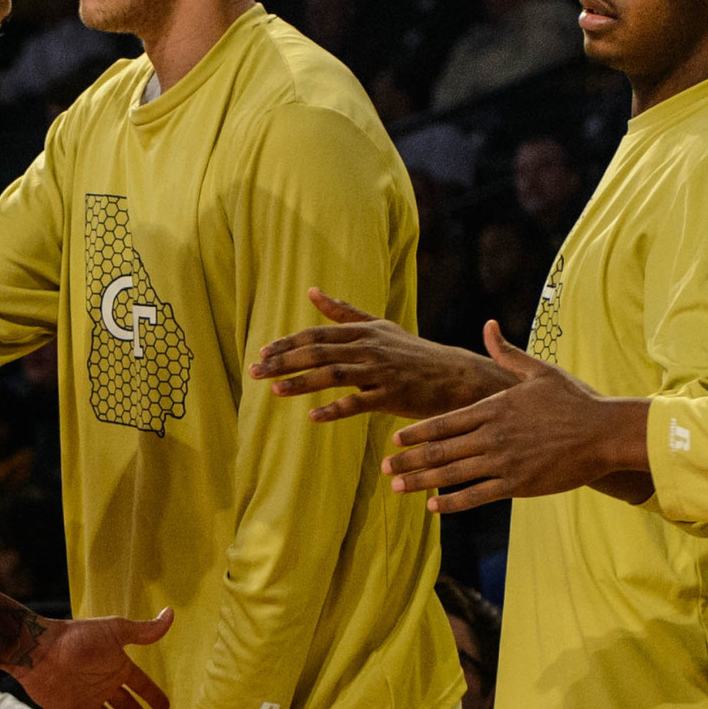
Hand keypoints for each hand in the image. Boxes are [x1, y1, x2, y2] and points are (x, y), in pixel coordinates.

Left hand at [12, 610, 173, 708]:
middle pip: (125, 708)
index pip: (139, 686)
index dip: (152, 696)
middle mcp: (101, 686)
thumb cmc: (77, 638)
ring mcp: (83, 701)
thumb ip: (143, 631)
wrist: (38, 649)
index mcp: (115, 667)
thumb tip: (171, 614)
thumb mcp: (115, 631)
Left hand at [249, 290, 512, 423]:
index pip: (317, 334)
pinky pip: (359, 403)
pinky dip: (336, 409)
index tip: (262, 351)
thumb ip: (344, 311)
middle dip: (283, 361)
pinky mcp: (392, 395)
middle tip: (254, 370)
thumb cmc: (412, 352)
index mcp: (363, 331)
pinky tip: (313, 417)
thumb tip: (312, 291)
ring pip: (333, 374)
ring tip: (274, 390)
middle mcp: (369, 348)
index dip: (288, 343)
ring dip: (301, 382)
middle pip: (319, 352)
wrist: (453, 375)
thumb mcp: (379, 326)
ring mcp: (380, 371)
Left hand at [383, 324, 642, 512]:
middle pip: (440, 449)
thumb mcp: (538, 371)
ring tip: (397, 487)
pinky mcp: (517, 484)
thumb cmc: (574, 401)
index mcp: (494, 408)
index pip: (445, 421)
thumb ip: (507, 353)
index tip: (395, 440)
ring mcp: (503, 462)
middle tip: (385, 468)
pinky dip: (452, 502)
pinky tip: (433, 507)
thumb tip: (488, 326)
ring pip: (452, 474)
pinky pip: (476, 495)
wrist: (605, 432)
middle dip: (409, 459)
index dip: (417, 432)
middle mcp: (492, 435)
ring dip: (421, 481)